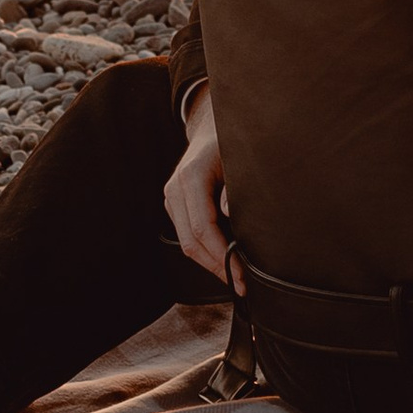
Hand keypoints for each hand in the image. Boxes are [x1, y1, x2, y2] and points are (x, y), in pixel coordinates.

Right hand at [163, 86, 230, 286]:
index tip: (241, 274)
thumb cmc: (229, 141)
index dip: (222, 255)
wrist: (209, 127)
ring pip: (187, 242)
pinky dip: (205, 251)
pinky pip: (188, 234)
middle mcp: (175, 189)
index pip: (204, 227)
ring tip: (235, 278)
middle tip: (241, 285)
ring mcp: (172, 197)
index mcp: (191, 177)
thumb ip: (235, 187)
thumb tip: (229, 215)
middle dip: (217, 267)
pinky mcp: (175, 204)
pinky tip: (223, 261)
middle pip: (192, 241)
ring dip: (210, 263)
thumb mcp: (238, 158)